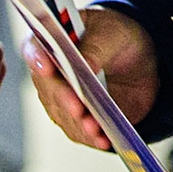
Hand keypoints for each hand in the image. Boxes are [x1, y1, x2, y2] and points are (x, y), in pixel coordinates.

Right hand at [22, 6, 157, 150]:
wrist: (137, 59)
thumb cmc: (116, 36)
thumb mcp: (112, 33)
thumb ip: (96, 47)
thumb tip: (86, 65)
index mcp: (51, 37)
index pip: (35, 47)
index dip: (38, 57)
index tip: (47, 67)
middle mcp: (48, 71)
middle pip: (48, 86)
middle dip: (63, 98)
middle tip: (77, 106)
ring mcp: (59, 97)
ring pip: (62, 113)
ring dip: (78, 122)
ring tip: (94, 127)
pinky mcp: (75, 118)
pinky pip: (78, 130)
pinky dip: (90, 136)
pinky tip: (103, 139)